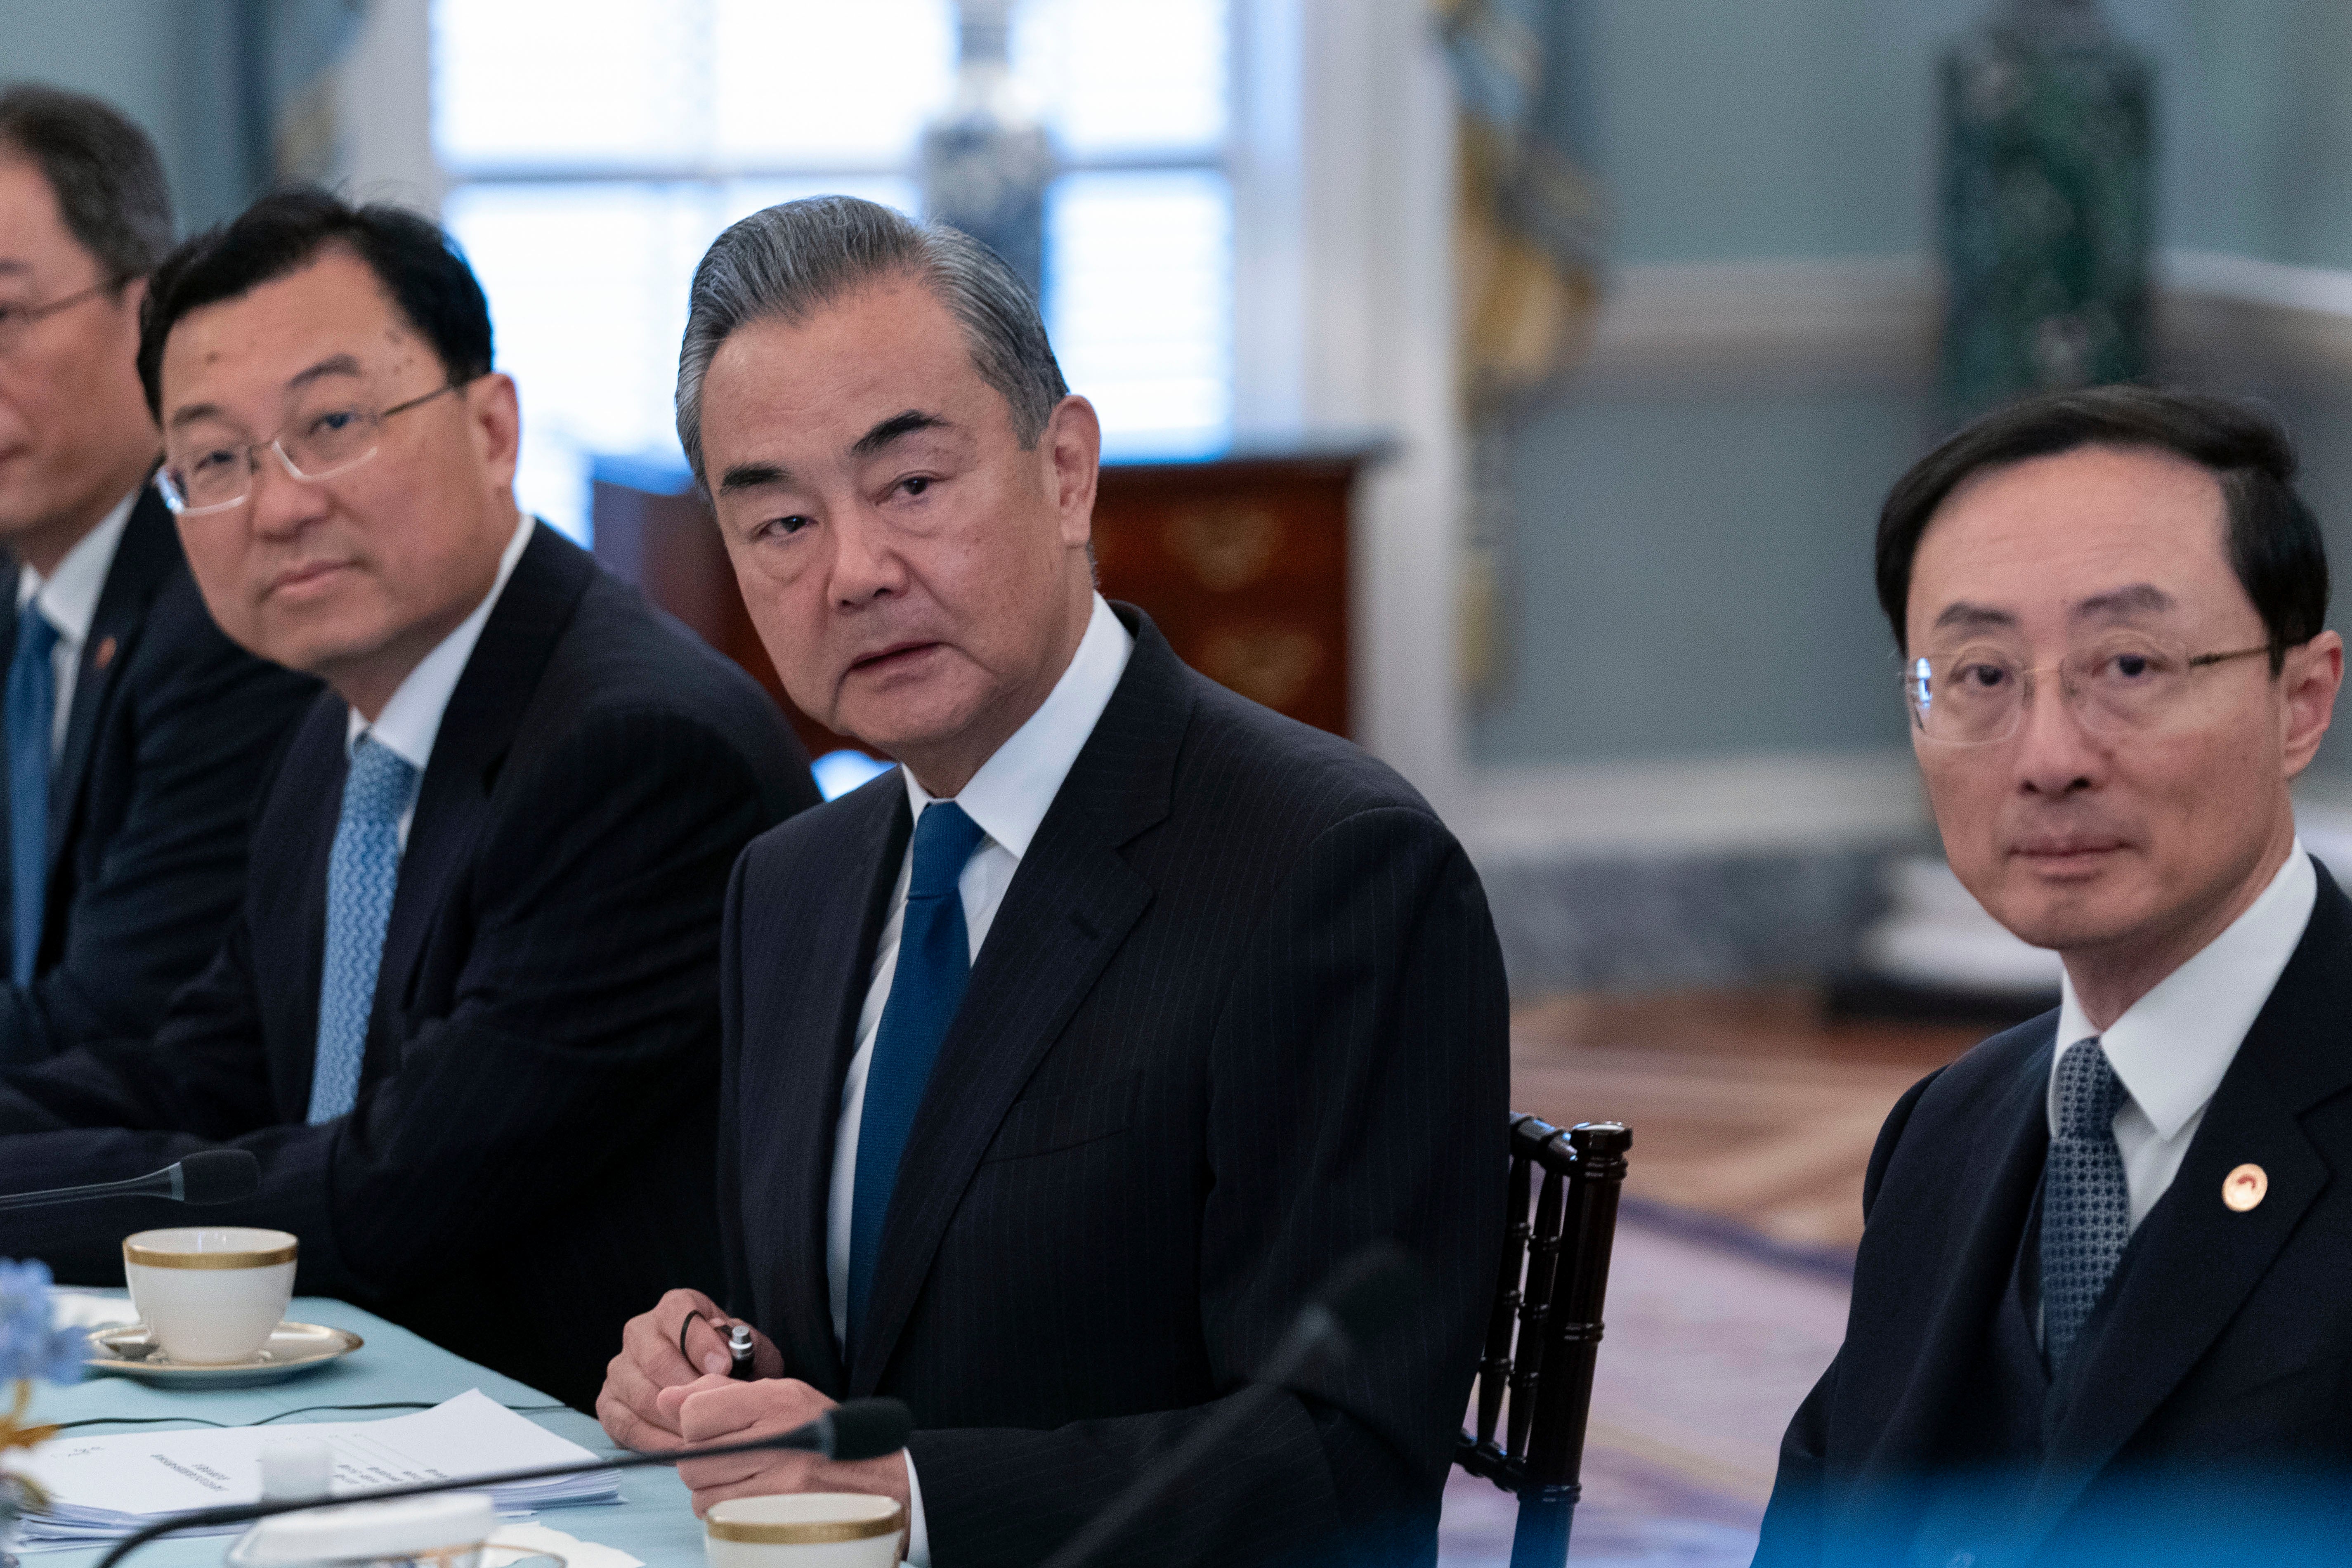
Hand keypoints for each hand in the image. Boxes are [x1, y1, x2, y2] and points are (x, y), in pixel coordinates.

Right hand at [596, 1288, 781, 1451]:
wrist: (710, 1388)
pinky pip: (627, 1426)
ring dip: (674, 1421)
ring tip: (706, 1437)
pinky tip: (682, 1451)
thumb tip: (727, 1355)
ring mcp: (620, 1369)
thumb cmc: (732, 1365)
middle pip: (657, 1360)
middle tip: (715, 1413)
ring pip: (641, 1396)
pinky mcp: (608, 1404)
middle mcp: (640, 1333)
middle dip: (689, 1391)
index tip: (724, 1368)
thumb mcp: (748, 1349)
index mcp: (675, 1308)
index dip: (702, 1343)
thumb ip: (744, 1346)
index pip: (680, 1316)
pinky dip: (656, 1442)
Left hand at [661, 1375, 911, 1524]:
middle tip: (726, 1452)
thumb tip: (664, 1398)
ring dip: (709, 1485)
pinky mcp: (777, 1515)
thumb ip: (717, 1392)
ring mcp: (778, 1483)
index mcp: (776, 1401)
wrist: (876, 1477)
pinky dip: (721, 1507)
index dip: (692, 1421)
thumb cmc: (825, 1431)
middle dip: (698, 1457)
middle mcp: (777, 1440)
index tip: (709, 1423)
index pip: (694, 1413)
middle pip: (690, 1458)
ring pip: (699, 1492)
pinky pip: (718, 1515)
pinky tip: (746, 1493)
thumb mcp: (780, 1393)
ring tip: (740, 1473)